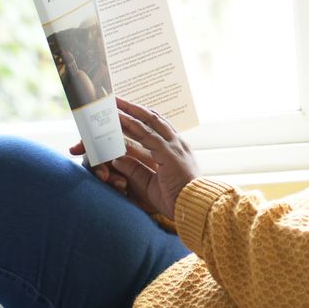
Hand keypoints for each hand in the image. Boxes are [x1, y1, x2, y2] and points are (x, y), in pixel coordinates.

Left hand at [68, 97, 197, 218]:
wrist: (195, 208)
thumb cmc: (177, 200)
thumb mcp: (150, 183)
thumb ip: (135, 169)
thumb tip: (117, 158)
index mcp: (176, 149)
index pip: (158, 127)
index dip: (142, 117)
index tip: (128, 110)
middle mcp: (176, 143)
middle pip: (152, 118)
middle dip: (133, 108)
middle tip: (116, 99)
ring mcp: (174, 146)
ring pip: (148, 122)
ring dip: (129, 111)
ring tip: (113, 103)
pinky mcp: (168, 152)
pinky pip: (146, 135)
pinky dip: (130, 125)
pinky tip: (118, 118)